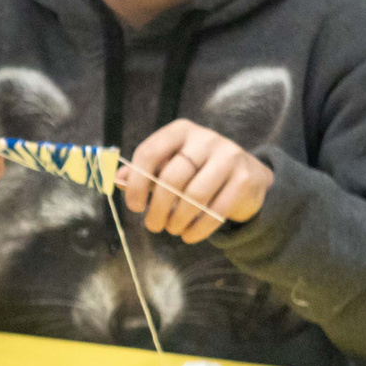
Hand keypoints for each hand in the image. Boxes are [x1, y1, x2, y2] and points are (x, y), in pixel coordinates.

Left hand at [122, 120, 271, 240]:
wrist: (248, 175)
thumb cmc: (199, 171)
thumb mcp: (171, 164)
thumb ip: (145, 172)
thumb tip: (118, 180)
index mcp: (180, 131)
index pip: (149, 153)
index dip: (137, 184)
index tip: (135, 206)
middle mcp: (205, 138)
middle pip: (172, 178)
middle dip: (158, 208)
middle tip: (153, 225)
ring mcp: (228, 157)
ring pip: (194, 196)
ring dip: (177, 220)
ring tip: (172, 229)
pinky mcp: (244, 179)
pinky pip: (216, 210)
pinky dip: (198, 229)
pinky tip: (189, 235)